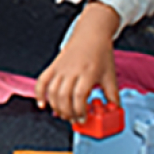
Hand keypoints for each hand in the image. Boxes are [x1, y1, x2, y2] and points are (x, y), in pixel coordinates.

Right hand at [35, 1, 120, 121]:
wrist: (91, 34)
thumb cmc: (101, 53)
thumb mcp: (110, 75)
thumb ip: (112, 94)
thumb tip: (114, 110)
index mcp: (88, 72)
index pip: (79, 96)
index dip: (79, 110)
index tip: (83, 118)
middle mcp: (72, 70)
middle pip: (64, 96)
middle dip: (67, 112)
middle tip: (73, 119)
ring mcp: (61, 68)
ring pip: (52, 91)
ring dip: (56, 106)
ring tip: (64, 114)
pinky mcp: (54, 66)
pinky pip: (42, 80)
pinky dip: (39, 93)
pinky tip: (42, 104)